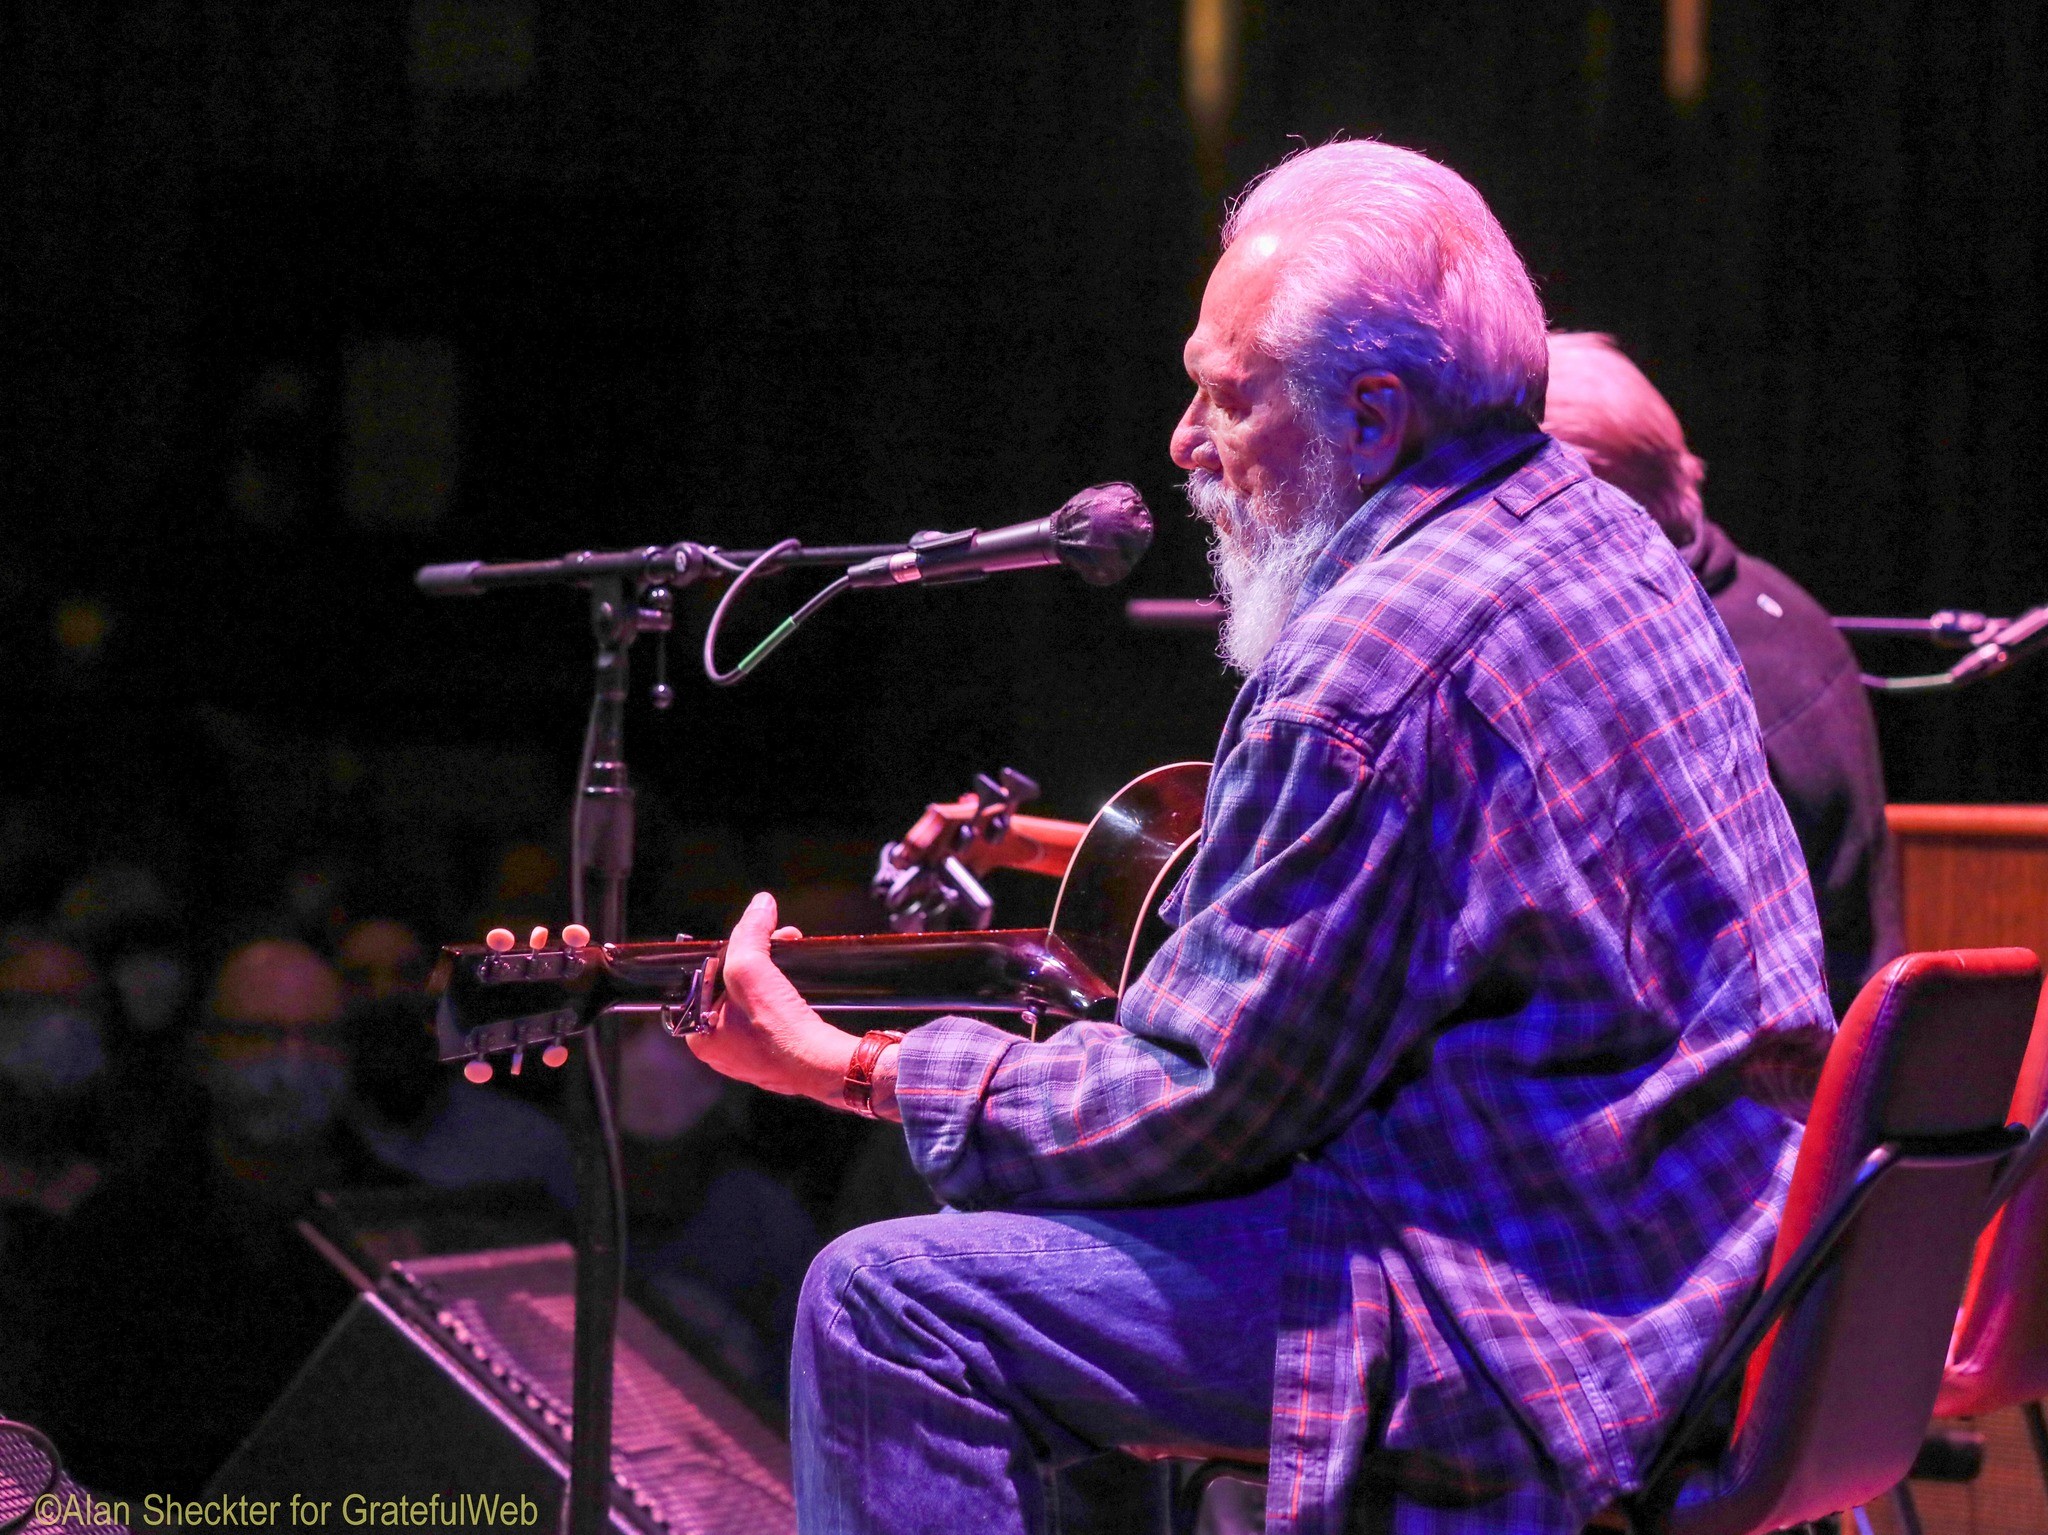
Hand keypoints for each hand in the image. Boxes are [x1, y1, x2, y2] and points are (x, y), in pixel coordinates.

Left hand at [685, 892, 857, 1104]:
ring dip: (775, 973)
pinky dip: (787, 995)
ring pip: (758, 1000)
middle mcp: (723, 1052)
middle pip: (735, 987)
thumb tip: (761, 902)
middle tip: (782, 939)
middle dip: (759, 958)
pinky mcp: (781, 1058)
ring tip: (795, 951)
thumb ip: (750, 933)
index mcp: (700, 1036)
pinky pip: (777, 1018)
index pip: (707, 980)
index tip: (753, 937)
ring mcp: (752, 1058)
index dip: (730, 953)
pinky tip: (802, 983)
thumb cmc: (775, 1024)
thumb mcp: (750, 968)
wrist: (820, 1063)